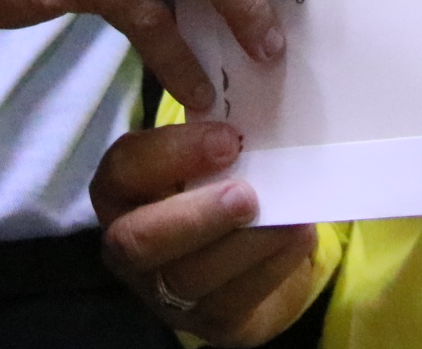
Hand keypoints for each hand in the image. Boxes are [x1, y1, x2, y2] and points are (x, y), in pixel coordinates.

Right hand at [94, 120, 321, 343]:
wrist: (258, 249)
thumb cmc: (228, 179)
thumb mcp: (217, 153)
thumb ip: (222, 134)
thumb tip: (262, 100)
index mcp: (125, 190)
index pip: (123, 169)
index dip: (171, 154)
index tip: (229, 138)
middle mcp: (130, 243)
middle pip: (137, 240)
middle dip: (194, 216)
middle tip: (247, 194)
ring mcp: (163, 289)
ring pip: (188, 276)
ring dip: (244, 243)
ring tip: (289, 217)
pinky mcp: (207, 319)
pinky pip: (231, 302)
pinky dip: (270, 267)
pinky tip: (298, 237)